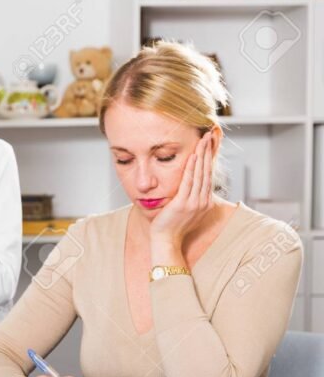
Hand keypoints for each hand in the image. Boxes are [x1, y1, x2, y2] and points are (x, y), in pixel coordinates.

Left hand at [149, 131, 214, 248]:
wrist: (166, 241)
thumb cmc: (172, 226)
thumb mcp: (185, 210)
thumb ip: (189, 197)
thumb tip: (189, 185)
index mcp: (205, 202)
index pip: (209, 175)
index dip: (209, 158)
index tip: (209, 144)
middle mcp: (203, 201)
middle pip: (208, 171)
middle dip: (208, 152)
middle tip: (209, 135)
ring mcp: (195, 203)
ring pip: (200, 174)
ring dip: (202, 155)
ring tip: (203, 140)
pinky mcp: (184, 204)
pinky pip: (189, 182)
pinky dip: (192, 168)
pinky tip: (193, 156)